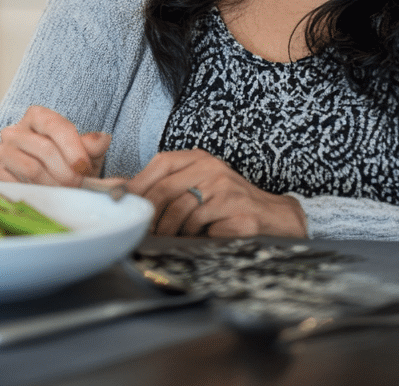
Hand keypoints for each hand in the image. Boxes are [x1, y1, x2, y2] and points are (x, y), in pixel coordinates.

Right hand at [0, 105, 110, 186]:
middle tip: (77, 185)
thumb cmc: (60, 162)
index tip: (84, 167)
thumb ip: (91, 146)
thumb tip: (103, 139)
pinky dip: (37, 192)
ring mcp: (1, 151)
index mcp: (37, 117)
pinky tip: (46, 195)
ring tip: (64, 191)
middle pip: (45, 149)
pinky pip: (18, 184)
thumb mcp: (79, 152)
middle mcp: (15, 130)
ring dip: (53, 185)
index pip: (56, 126)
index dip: (73, 148)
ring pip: (32, 168)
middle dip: (66, 172)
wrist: (34, 180)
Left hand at [126, 149, 305, 237]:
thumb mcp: (200, 183)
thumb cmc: (228, 202)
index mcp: (200, 158)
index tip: (125, 203)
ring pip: (181, 210)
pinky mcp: (237, 212)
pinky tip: (193, 239)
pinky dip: (192, 236)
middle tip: (141, 230)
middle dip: (149, 214)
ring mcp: (226, 190)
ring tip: (166, 238)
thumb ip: (170, 185)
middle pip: (166, 189)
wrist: (273, 215)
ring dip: (169, 230)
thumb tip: (127, 195)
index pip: (161, 163)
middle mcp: (212, 169)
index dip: (139, 184)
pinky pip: (201, 227)